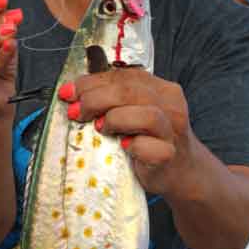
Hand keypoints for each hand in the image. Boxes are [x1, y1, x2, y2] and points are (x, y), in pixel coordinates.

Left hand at [59, 69, 195, 195]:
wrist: (179, 172)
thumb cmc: (149, 140)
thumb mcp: (133, 112)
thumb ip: (112, 98)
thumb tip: (74, 91)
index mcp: (161, 88)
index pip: (124, 76)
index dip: (92, 81)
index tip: (68, 92)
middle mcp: (170, 105)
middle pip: (131, 91)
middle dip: (96, 99)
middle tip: (77, 112)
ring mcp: (173, 131)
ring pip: (148, 115)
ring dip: (116, 119)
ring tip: (101, 128)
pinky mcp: (169, 155)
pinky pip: (149, 147)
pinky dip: (133, 146)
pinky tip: (124, 147)